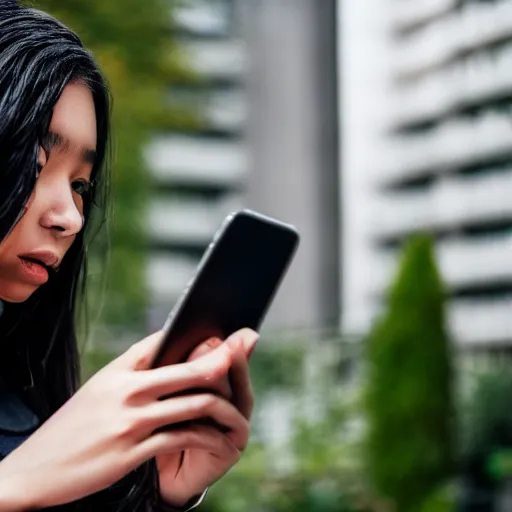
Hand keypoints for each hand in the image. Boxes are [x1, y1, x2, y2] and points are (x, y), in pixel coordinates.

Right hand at [0, 329, 256, 509]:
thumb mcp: (99, 388)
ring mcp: (130, 422)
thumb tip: (166, 348)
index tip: (221, 334)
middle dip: (221, 359)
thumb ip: (133, 369)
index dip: (194, 336)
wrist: (35, 469)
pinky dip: (205, 437)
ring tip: (236, 406)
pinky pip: (182, 438)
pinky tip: (217, 438)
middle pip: (187, 369)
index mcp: (118, 371)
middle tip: (244, 350)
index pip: (162, 342)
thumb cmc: (74, 425)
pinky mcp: (132, 453)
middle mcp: (126, 391)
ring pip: (192, 403)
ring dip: (220, 404)